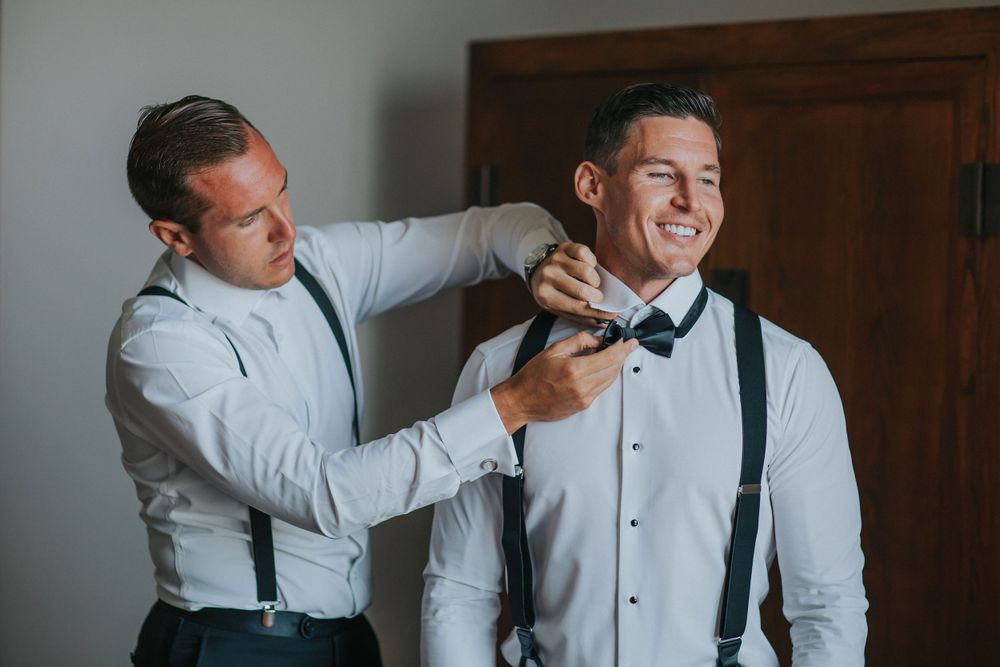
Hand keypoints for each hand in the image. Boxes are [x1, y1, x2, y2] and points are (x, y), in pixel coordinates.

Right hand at [490, 332, 637, 433]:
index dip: (623, 348)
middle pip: (613, 369)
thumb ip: (578, 341)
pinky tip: (603, 368)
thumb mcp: (553, 350)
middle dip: (623, 356)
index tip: (630, 341)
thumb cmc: (533, 375)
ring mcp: (584, 398)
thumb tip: (599, 340)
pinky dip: (606, 376)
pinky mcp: (583, 406)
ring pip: (610, 380)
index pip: (609, 357)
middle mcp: (582, 386)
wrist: (521, 400)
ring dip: (616, 366)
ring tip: (617, 354)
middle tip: (629, 346)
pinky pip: (601, 388)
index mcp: (574, 370)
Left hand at [529, 242, 617, 326]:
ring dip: (595, 280)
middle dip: (596, 297)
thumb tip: (603, 323)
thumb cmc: (552, 291)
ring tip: (592, 283)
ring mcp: (555, 260)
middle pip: (583, 291)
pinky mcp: (564, 247)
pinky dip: (592, 261)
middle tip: (597, 297)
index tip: (612, 315)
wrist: (538, 269)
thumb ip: (580, 316)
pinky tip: (589, 267)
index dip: (597, 313)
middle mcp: (548, 277)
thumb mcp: (559, 308)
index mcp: (546, 296)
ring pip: (587, 271)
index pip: (577, 307)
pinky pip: (585, 253)